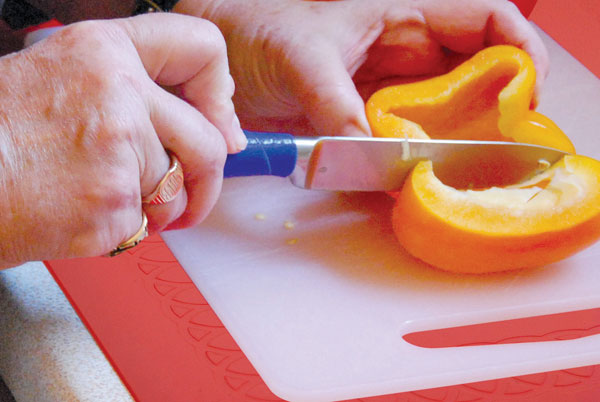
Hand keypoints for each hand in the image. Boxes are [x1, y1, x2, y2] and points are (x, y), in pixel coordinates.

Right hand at [0, 13, 244, 266]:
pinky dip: (128, 229)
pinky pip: (149, 223)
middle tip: (188, 196)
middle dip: (205, 181)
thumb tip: (208, 127)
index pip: (201, 48)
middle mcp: (119, 92)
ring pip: (179, 190)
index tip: (221, 125)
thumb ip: (134, 92)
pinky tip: (86, 214)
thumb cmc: (0, 135)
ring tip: (108, 200)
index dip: (220, 93)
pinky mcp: (111, 201)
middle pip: (207, 141)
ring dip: (156, 208)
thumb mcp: (62, 79)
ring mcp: (118, 148)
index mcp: (105, 52)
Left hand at [175, 0, 547, 136]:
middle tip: (493, 152)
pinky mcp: (363, 117)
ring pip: (442, 111)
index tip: (526, 96)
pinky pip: (403, 136)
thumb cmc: (254, 30)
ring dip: (454, 141)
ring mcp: (385, 87)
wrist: (218, 56)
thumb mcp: (301, 59)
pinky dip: (413, 157)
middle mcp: (404, 51)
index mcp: (402, 15)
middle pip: (475, 76)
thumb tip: (372, 155)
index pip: (487, 19)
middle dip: (493, 111)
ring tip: (456, 170)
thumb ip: (339, 107)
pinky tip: (410, 175)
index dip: (520, 51)